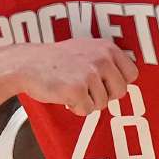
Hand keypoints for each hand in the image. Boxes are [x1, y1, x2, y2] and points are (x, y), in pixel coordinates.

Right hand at [11, 38, 138, 115]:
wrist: (26, 63)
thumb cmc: (54, 59)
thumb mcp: (85, 49)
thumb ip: (105, 59)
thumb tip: (128, 77)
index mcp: (107, 48)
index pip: (132, 74)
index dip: (117, 82)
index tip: (103, 83)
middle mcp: (102, 58)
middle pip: (120, 91)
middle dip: (104, 95)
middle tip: (85, 89)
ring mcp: (90, 74)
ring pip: (103, 103)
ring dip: (87, 102)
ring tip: (70, 88)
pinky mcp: (78, 90)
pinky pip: (87, 111)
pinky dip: (75, 108)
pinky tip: (63, 95)